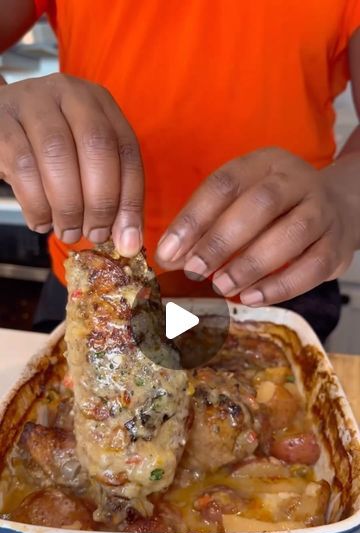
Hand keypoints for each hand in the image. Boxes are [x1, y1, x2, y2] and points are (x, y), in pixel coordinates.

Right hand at [0, 73, 142, 255]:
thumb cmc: (45, 148)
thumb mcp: (82, 161)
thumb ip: (109, 193)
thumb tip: (128, 241)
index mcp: (100, 103)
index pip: (127, 150)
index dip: (131, 200)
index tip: (127, 239)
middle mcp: (69, 93)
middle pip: (97, 147)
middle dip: (100, 202)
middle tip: (94, 234)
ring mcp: (32, 102)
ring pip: (58, 155)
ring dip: (68, 206)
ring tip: (68, 231)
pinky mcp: (1, 121)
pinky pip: (23, 166)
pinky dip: (36, 204)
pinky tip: (41, 221)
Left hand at [156, 147, 357, 304]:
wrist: (336, 210)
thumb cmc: (272, 211)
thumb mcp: (238, 204)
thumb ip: (205, 226)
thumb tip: (168, 258)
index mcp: (264, 163)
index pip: (224, 184)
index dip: (193, 218)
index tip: (168, 252)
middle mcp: (297, 180)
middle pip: (261, 204)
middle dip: (221, 241)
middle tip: (193, 270)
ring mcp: (322, 211)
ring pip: (292, 233)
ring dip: (251, 264)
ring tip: (220, 286)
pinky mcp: (337, 244)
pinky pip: (312, 267)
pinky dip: (280, 286)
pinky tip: (251, 298)